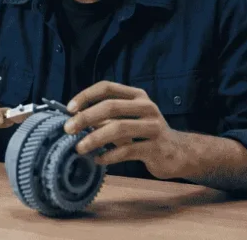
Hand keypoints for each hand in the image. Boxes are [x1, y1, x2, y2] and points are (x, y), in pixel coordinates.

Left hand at [62, 81, 188, 179]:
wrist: (178, 152)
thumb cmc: (146, 133)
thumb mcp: (129, 119)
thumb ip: (108, 117)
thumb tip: (75, 120)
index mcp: (137, 95)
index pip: (108, 87)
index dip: (86, 96)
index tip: (69, 109)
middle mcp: (147, 107)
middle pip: (111, 106)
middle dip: (86, 117)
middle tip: (68, 129)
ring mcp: (153, 127)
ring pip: (119, 128)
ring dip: (95, 138)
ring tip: (79, 148)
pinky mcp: (156, 148)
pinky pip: (127, 150)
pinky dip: (109, 155)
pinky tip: (98, 159)